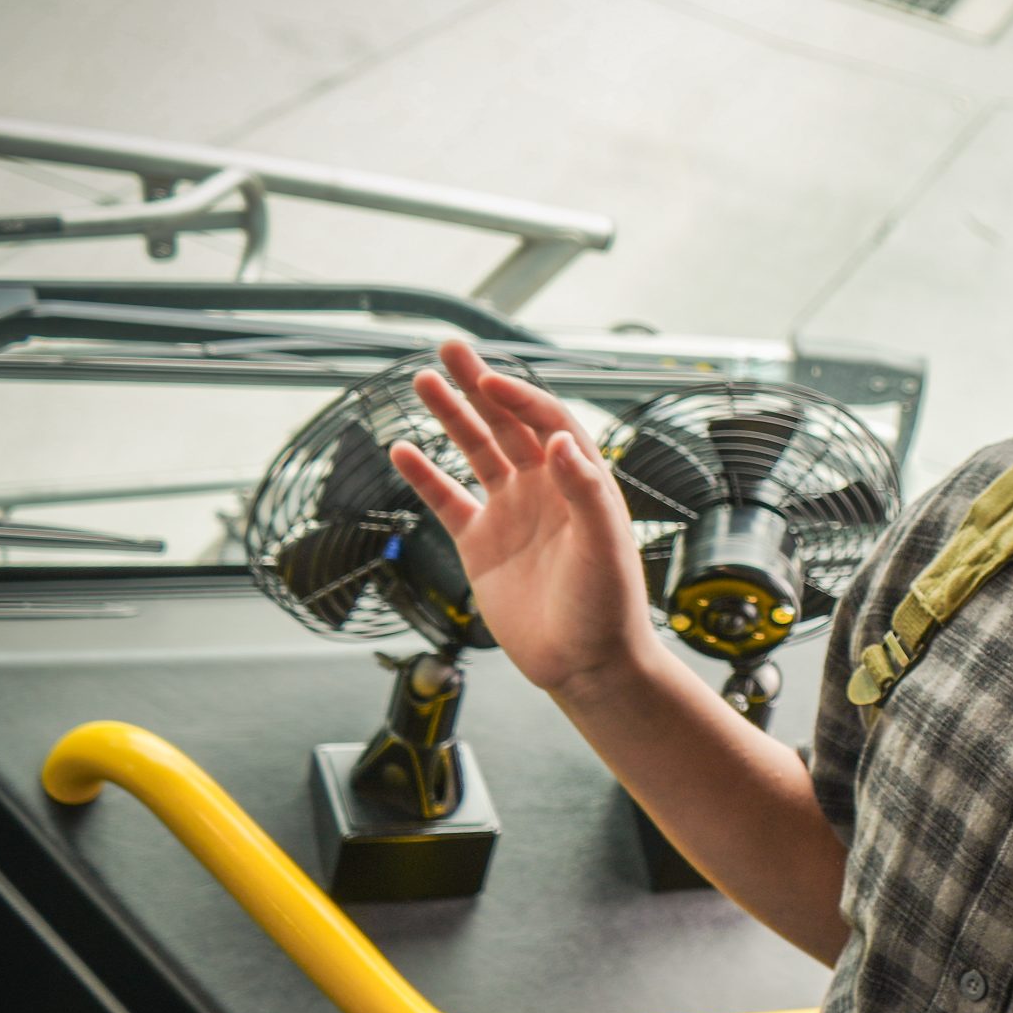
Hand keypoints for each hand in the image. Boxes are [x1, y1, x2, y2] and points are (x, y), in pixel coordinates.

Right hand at [387, 337, 655, 696]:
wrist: (587, 664)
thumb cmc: (609, 608)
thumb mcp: (604, 547)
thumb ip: (585, 491)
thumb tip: (558, 440)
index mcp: (581, 482)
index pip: (548, 422)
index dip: (520, 397)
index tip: (487, 380)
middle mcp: (546, 489)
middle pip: (509, 423)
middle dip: (480, 385)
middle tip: (449, 348)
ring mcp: (512, 514)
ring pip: (477, 452)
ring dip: (452, 417)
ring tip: (422, 380)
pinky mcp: (482, 545)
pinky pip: (448, 500)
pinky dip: (425, 476)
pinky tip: (403, 449)